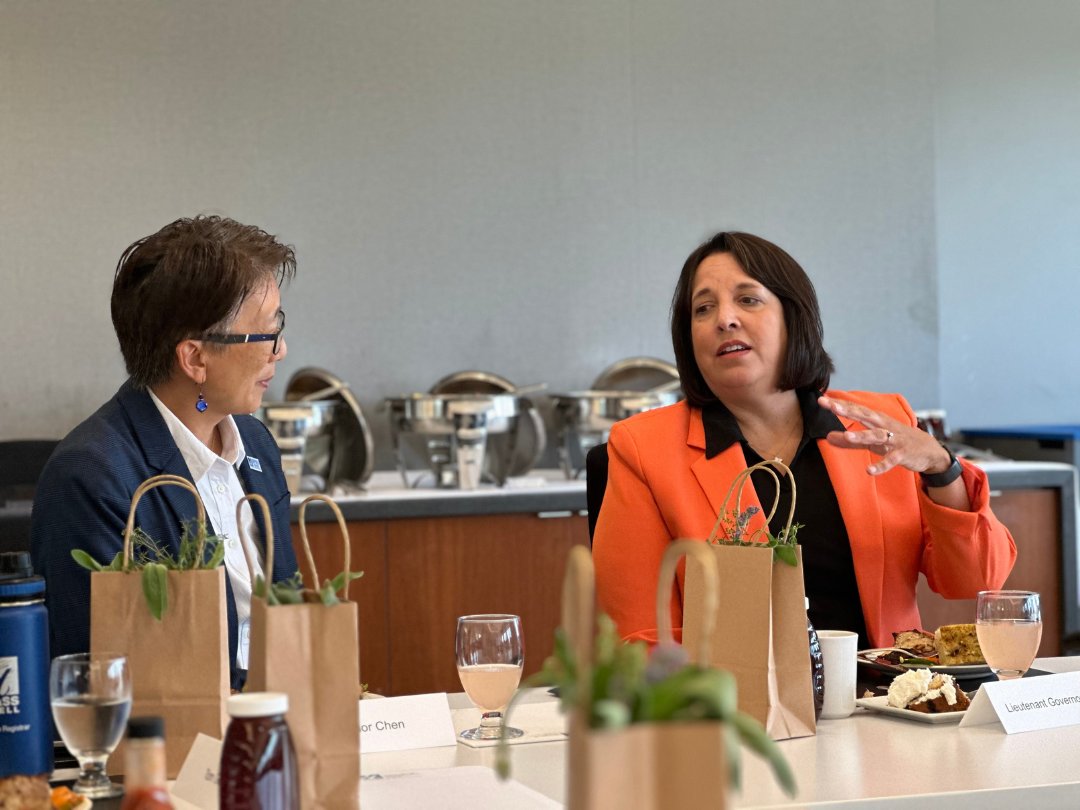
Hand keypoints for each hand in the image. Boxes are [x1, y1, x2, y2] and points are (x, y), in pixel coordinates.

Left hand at [817, 395, 951, 476]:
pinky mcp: (902, 454)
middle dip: (848, 411)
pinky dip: (881, 465)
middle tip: (832, 406)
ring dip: (862, 436)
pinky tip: (869, 471)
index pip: (855, 410)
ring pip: (876, 436)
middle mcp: (884, 426)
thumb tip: (827, 437)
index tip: (821, 400)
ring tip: (847, 436)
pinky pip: (891, 460)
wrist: (929, 450)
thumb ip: (849, 441)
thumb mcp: (871, 441)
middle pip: (864, 416)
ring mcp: (894, 439)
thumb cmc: (896, 441)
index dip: (839, 405)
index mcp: (875, 420)